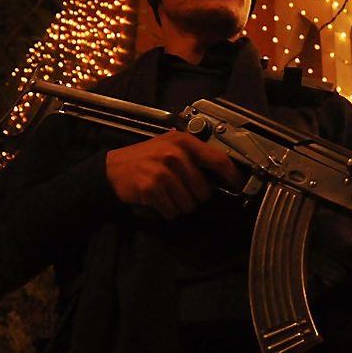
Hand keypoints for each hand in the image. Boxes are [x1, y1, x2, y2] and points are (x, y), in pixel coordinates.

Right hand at [105, 132, 242, 219]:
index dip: (231, 174)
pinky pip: (172, 211)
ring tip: (167, 193)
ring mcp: (162, 171)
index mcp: (183, 141)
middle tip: (180, 189)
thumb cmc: (145, 158)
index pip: (217, 158)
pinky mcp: (152, 187)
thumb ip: (195, 155)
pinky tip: (158, 200)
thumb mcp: (170, 146)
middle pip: (203, 190)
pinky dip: (167, 210)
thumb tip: (225, 171)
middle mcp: (174, 154)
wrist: (113, 169)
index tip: (238, 184)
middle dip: (194, 196)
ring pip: (189, 204)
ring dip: (179, 205)